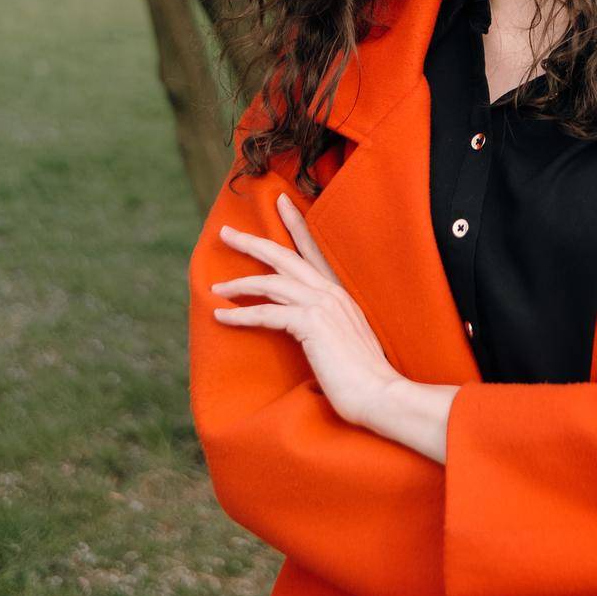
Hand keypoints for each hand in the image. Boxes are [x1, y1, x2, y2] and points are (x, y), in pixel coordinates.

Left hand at [211, 193, 400, 427]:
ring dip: (239, 284)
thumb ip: (331, 324)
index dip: (296, 224)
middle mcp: (331, 292)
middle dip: (253, 243)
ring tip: (215, 287)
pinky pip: (266, 313)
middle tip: (226, 233)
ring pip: (271, 283)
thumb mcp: (347, 338)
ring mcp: (322, 305)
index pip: (314, 249)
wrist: (380, 394)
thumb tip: (315, 325)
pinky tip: (222, 317)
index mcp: (341, 292)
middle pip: (285, 257)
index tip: (281, 201)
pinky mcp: (311, 324)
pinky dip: (241, 315)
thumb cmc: (363, 376)